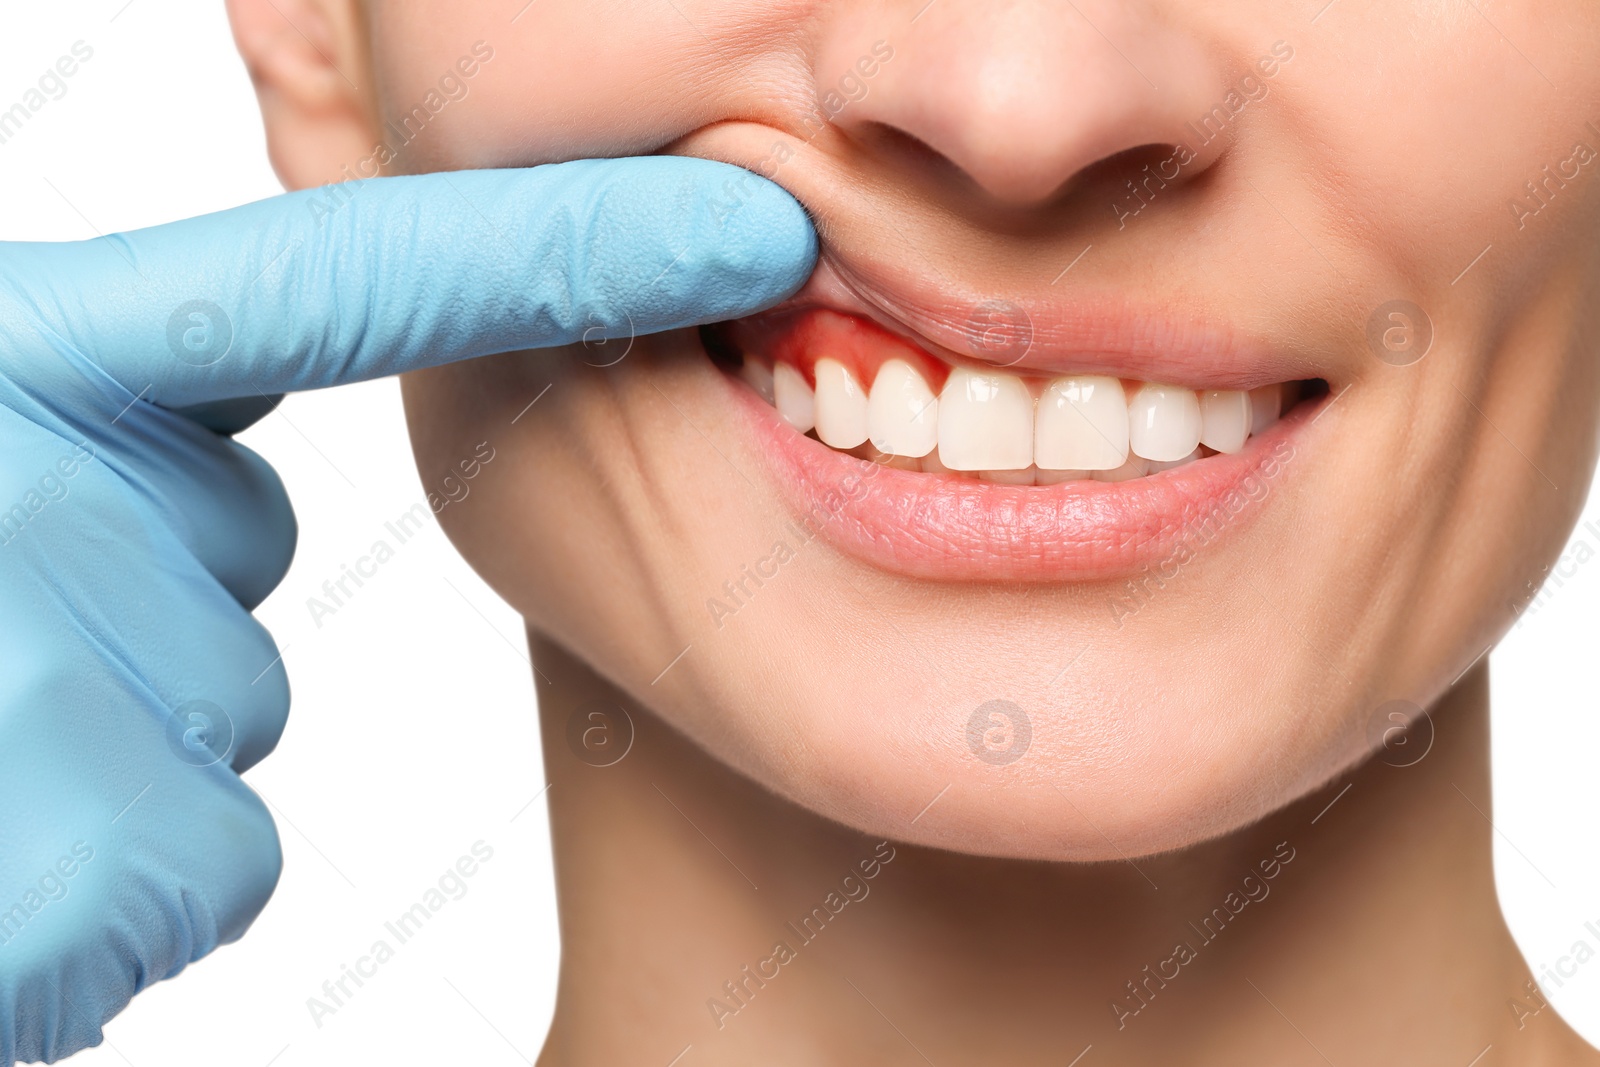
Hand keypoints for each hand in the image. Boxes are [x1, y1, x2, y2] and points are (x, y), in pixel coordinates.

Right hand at [0, 157, 814, 1063]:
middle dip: (122, 627)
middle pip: (239, 562)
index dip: (564, 252)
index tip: (751, 230)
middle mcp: (22, 466)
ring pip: (217, 715)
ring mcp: (32, 663)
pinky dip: (88, 898)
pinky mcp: (60, 863)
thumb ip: (81, 408)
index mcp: (19, 349)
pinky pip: (194, 859)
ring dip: (93, 763)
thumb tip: (210, 456)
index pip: (351, 280)